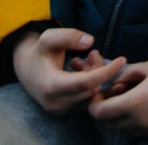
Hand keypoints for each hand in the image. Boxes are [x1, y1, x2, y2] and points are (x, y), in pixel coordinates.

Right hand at [12, 28, 127, 114]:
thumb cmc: (39, 51)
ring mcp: (61, 110)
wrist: (25, 68)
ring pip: (92, 95)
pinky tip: (82, 70)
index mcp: (52, 87)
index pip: (87, 83)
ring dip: (95, 76)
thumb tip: (90, 41)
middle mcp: (56, 104)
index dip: (107, 71)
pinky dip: (91, 85)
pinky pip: (87, 99)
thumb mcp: (49, 37)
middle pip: (92, 88)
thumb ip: (68, 36)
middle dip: (99, 69)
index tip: (123, 59)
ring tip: (83, 60)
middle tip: (92, 53)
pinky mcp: (66, 111)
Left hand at [87, 50, 147, 135]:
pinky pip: (135, 130)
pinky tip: (140, 104)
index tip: (98, 91)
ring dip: (117, 116)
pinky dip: (130, 120)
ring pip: (121, 128)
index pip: (100, 112)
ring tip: (127, 97)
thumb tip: (113, 83)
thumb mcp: (147, 66)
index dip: (94, 102)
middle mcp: (141, 121)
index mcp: (136, 102)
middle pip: (108, 123)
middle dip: (104, 109)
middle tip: (112, 92)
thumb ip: (125, 75)